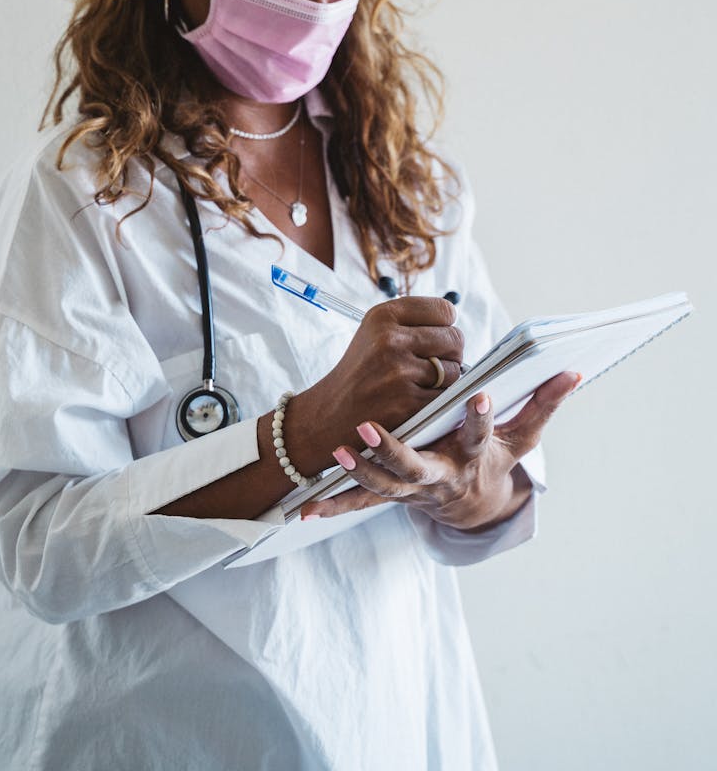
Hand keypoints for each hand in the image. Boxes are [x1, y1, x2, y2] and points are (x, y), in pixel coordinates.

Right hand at [285, 296, 463, 476]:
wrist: (332, 413)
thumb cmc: (362, 370)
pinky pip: (446, 397)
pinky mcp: (407, 403)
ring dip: (446, 380)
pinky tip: (419, 401)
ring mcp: (399, 372)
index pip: (445, 310)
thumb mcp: (376, 331)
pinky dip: (440, 402)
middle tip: (432, 364)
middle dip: (450, 353)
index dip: (445, 326)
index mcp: (383, 315)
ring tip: (421, 383)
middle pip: (455, 339)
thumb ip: (413, 321)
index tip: (434, 338)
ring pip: (454, 370)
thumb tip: (455, 324)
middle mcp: (390, 340)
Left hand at [300, 369, 580, 528]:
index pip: (477, 435)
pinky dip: (336, 505)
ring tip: (339, 450)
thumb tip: (573, 370)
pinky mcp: (392, 496)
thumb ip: (543, 403)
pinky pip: (362, 503)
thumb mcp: (521, 437)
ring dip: (360, 471)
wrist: (474, 504)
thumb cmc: (497, 460)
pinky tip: (307, 510)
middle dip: (394, 450)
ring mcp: (413, 490)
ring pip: (384, 486)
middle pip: (417, 468)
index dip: (478, 418)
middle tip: (370, 428)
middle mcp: (441, 476)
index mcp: (472, 456)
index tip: (476, 393)